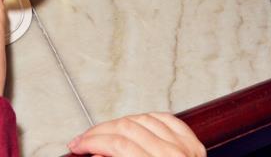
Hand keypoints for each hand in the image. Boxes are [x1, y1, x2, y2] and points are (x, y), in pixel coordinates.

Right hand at [67, 113, 205, 156]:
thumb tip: (98, 155)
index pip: (117, 144)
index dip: (92, 142)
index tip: (78, 145)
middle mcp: (173, 155)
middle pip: (127, 127)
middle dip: (100, 131)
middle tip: (84, 139)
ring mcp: (185, 147)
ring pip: (143, 119)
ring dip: (119, 123)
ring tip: (104, 132)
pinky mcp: (192, 143)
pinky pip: (166, 119)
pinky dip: (147, 118)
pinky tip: (134, 122)